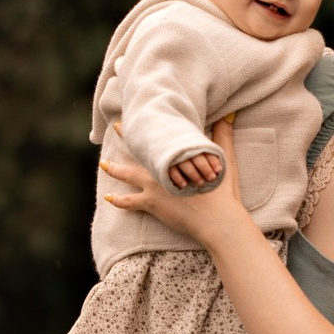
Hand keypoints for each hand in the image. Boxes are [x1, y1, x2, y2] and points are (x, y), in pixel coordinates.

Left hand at [99, 114, 243, 244]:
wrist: (217, 219)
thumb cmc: (221, 191)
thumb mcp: (223, 159)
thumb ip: (223, 136)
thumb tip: (229, 114)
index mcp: (177, 156)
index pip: (159, 137)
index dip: (149, 125)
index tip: (139, 115)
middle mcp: (161, 168)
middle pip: (139, 150)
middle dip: (126, 137)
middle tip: (116, 127)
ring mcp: (154, 186)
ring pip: (128, 174)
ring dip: (114, 169)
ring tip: (103, 164)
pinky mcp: (151, 203)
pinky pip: (129, 202)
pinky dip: (119, 201)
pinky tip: (109, 198)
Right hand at [166, 147, 226, 194]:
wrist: (162, 137)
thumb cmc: (188, 148)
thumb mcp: (198, 145)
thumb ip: (208, 154)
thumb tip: (219, 168)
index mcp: (195, 143)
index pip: (206, 151)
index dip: (213, 160)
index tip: (219, 170)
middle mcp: (185, 148)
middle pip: (196, 158)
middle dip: (205, 168)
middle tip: (212, 178)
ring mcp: (174, 155)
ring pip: (184, 164)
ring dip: (193, 174)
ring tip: (201, 183)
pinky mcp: (165, 162)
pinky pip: (171, 171)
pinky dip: (178, 178)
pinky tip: (184, 185)